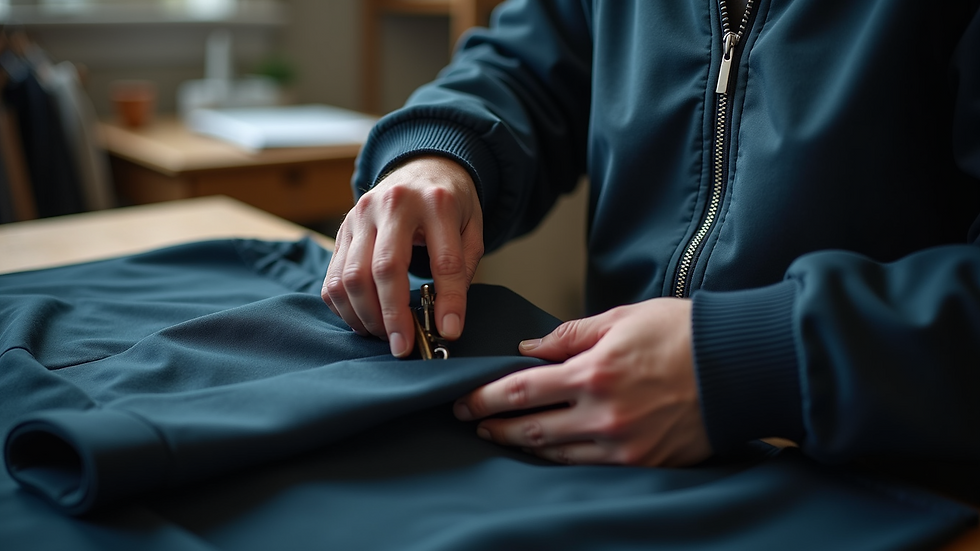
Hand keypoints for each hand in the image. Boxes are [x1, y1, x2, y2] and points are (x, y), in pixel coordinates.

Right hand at [322, 156, 483, 356]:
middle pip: (384, 268)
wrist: (421, 167)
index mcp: (436, 202)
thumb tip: (446, 321)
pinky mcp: (342, 229)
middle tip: (403, 347)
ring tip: (384, 336)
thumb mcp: (471, 228)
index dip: (448, 300)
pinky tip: (364, 320)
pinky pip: (332, 277)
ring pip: (351, 276)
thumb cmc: (450, 205)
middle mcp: (393, 204)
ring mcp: (360, 215)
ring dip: (366, 316)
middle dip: (393, 315)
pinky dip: (345, 307)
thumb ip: (462, 269)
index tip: (449, 331)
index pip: (444, 260)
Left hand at [453, 298, 711, 466]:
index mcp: (595, 372)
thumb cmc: (685, 334)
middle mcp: (604, 414)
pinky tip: (547, 450)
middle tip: (473, 421)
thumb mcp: (622, 318)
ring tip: (502, 436)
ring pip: (555, 453)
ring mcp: (623, 444)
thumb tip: (530, 349)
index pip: (521, 390)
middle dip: (495, 425)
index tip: (465, 399)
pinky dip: (561, 458)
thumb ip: (570, 335)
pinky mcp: (642, 463)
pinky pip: (587, 466)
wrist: (742, 366)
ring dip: (523, 446)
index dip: (486, 397)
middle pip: (531, 429)